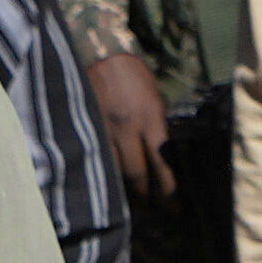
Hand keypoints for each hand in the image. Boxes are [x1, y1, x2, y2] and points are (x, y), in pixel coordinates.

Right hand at [86, 48, 173, 191]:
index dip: (168, 188)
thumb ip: (157, 126)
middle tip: (154, 209)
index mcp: (150, 117)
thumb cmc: (134, 74)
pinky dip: (105, 172)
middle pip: (137, 172)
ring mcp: (104, 129)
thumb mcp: (155, 98)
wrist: (101, 52)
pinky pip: (97, 157)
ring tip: (133, 203)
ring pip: (114, 170)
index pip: (162, 162)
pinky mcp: (88, 127)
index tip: (174, 205)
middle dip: (146, 195)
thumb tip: (162, 156)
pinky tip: (109, 184)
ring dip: (124, 189)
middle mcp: (127, 127)